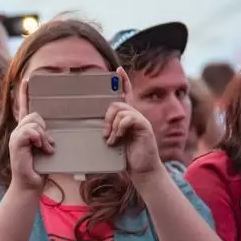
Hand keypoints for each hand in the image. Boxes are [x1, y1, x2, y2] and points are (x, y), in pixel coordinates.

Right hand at [9, 78, 53, 191]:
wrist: (30, 184)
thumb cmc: (40, 168)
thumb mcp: (45, 149)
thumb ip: (45, 137)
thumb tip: (49, 134)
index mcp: (25, 131)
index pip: (24, 108)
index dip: (24, 94)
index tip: (27, 80)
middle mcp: (18, 131)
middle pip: (35, 116)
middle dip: (45, 129)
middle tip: (48, 145)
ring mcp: (15, 137)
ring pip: (34, 123)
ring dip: (44, 137)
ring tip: (46, 150)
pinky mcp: (16, 143)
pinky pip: (30, 132)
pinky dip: (38, 139)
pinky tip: (40, 148)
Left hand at [103, 68, 163, 182]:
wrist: (141, 170)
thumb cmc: (126, 157)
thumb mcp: (114, 142)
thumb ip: (108, 131)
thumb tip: (96, 128)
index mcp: (127, 118)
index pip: (125, 95)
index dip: (122, 82)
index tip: (118, 70)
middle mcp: (134, 116)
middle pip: (116, 104)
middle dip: (106, 118)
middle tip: (105, 134)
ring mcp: (141, 120)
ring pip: (121, 110)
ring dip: (112, 125)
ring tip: (111, 140)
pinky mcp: (145, 127)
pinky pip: (129, 118)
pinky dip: (120, 128)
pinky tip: (117, 139)